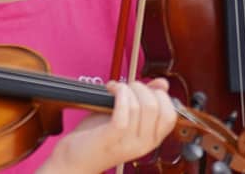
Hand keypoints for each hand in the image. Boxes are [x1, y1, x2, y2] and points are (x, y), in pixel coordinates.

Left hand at [47, 79, 179, 172]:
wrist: (74, 161)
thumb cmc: (97, 137)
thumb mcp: (126, 118)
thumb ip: (144, 102)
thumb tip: (163, 83)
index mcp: (150, 140)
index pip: (170, 115)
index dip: (159, 95)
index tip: (144, 88)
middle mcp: (143, 144)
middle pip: (156, 107)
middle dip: (141, 87)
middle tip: (126, 87)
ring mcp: (128, 143)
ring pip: (140, 107)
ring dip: (126, 88)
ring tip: (115, 88)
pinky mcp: (111, 138)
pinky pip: (124, 113)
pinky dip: (119, 94)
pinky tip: (111, 90)